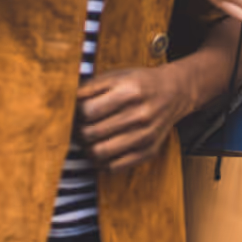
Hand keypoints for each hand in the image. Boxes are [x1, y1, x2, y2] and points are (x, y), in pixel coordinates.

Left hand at [75, 66, 195, 171]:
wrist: (175, 92)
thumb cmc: (140, 83)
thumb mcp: (117, 75)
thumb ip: (91, 87)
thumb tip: (66, 102)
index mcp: (130, 91)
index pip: (88, 111)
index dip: (75, 114)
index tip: (75, 113)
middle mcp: (140, 114)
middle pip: (92, 133)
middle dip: (79, 132)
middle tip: (78, 128)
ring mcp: (146, 135)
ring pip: (100, 153)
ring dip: (88, 149)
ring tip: (88, 140)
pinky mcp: (149, 151)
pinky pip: (116, 167)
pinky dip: (103, 162)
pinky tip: (102, 150)